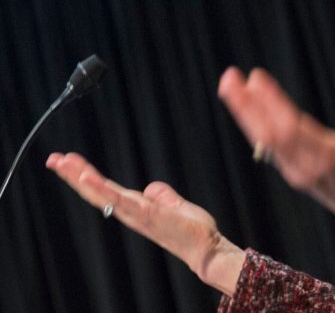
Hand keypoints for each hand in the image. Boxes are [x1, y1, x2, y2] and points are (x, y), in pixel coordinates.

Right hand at [45, 152, 244, 295]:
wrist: (206, 249)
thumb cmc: (192, 230)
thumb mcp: (174, 205)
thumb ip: (161, 196)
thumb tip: (151, 188)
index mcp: (135, 208)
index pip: (105, 190)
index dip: (86, 176)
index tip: (68, 161)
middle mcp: (130, 213)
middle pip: (96, 191)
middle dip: (73, 175)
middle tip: (53, 159)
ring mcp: (137, 214)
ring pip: (103, 194)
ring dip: (82, 179)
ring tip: (64, 163)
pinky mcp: (148, 215)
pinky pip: (121, 201)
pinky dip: (103, 190)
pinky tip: (89, 179)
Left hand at [218, 67, 334, 266]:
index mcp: (331, 160)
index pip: (293, 129)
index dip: (273, 104)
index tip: (257, 79)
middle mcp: (308, 167)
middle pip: (270, 135)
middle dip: (247, 106)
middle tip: (229, 78)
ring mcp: (298, 171)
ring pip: (265, 140)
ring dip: (246, 113)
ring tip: (230, 85)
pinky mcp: (294, 172)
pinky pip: (270, 145)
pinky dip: (256, 123)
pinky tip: (246, 106)